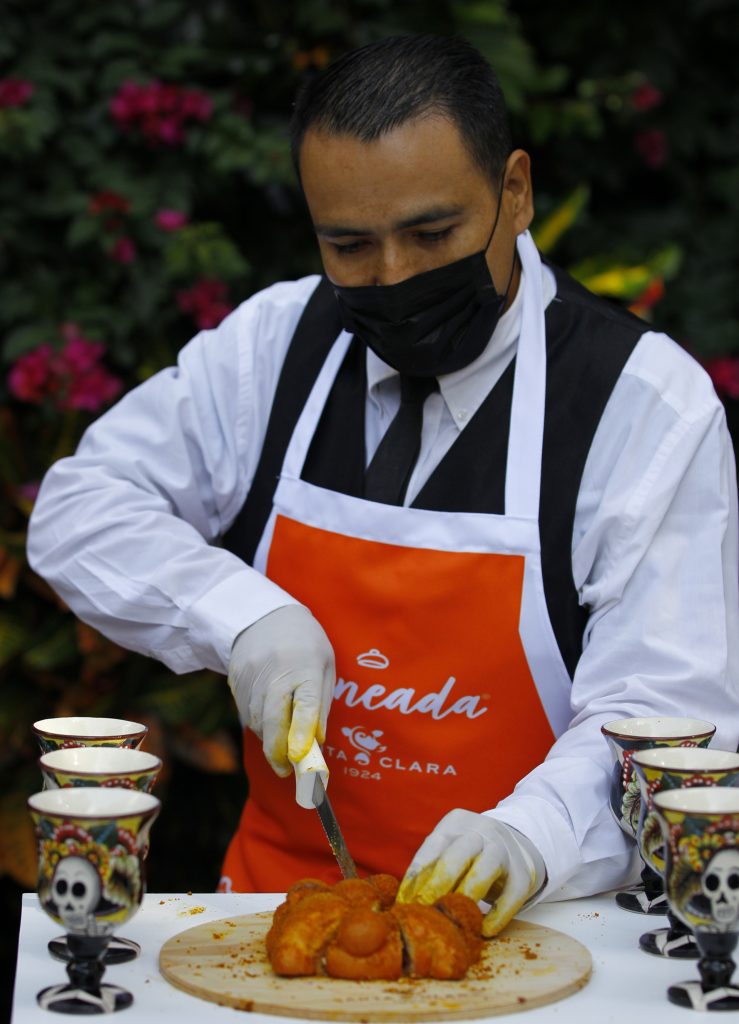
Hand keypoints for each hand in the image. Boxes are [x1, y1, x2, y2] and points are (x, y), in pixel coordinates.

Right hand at [228, 606, 334, 776]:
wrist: (264, 615)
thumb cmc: (305, 643)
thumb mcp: (324, 665)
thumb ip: (321, 704)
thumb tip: (316, 743)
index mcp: (307, 666)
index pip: (306, 703)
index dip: (303, 732)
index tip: (301, 757)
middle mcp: (277, 671)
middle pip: (274, 718)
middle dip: (278, 751)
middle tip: (286, 771)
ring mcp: (252, 675)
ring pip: (258, 721)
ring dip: (269, 739)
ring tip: (281, 743)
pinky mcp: (236, 679)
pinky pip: (246, 712)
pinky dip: (259, 724)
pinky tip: (268, 719)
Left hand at [397, 809, 544, 936]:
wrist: (514, 845)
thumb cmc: (469, 854)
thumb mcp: (449, 849)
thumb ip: (431, 869)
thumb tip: (404, 902)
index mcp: (456, 823)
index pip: (433, 846)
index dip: (418, 874)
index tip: (405, 901)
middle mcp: (481, 832)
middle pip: (458, 854)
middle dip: (438, 883)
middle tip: (424, 910)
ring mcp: (504, 850)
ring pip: (485, 870)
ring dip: (467, 895)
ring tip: (453, 919)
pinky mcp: (523, 873)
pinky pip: (511, 895)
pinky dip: (498, 915)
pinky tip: (484, 930)